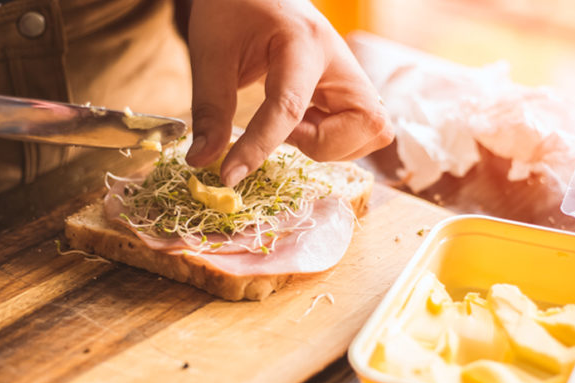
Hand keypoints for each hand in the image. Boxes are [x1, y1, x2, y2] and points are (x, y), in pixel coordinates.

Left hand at [185, 0, 393, 186]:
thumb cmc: (233, 9)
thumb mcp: (212, 53)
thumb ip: (210, 110)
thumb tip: (202, 161)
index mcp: (303, 42)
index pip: (289, 106)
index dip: (259, 147)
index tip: (229, 175)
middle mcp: (339, 59)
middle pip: (368, 122)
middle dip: (325, 144)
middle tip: (287, 133)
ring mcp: (349, 74)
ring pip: (373, 130)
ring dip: (332, 144)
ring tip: (293, 127)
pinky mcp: (348, 88)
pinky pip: (362, 129)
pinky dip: (336, 139)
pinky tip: (304, 123)